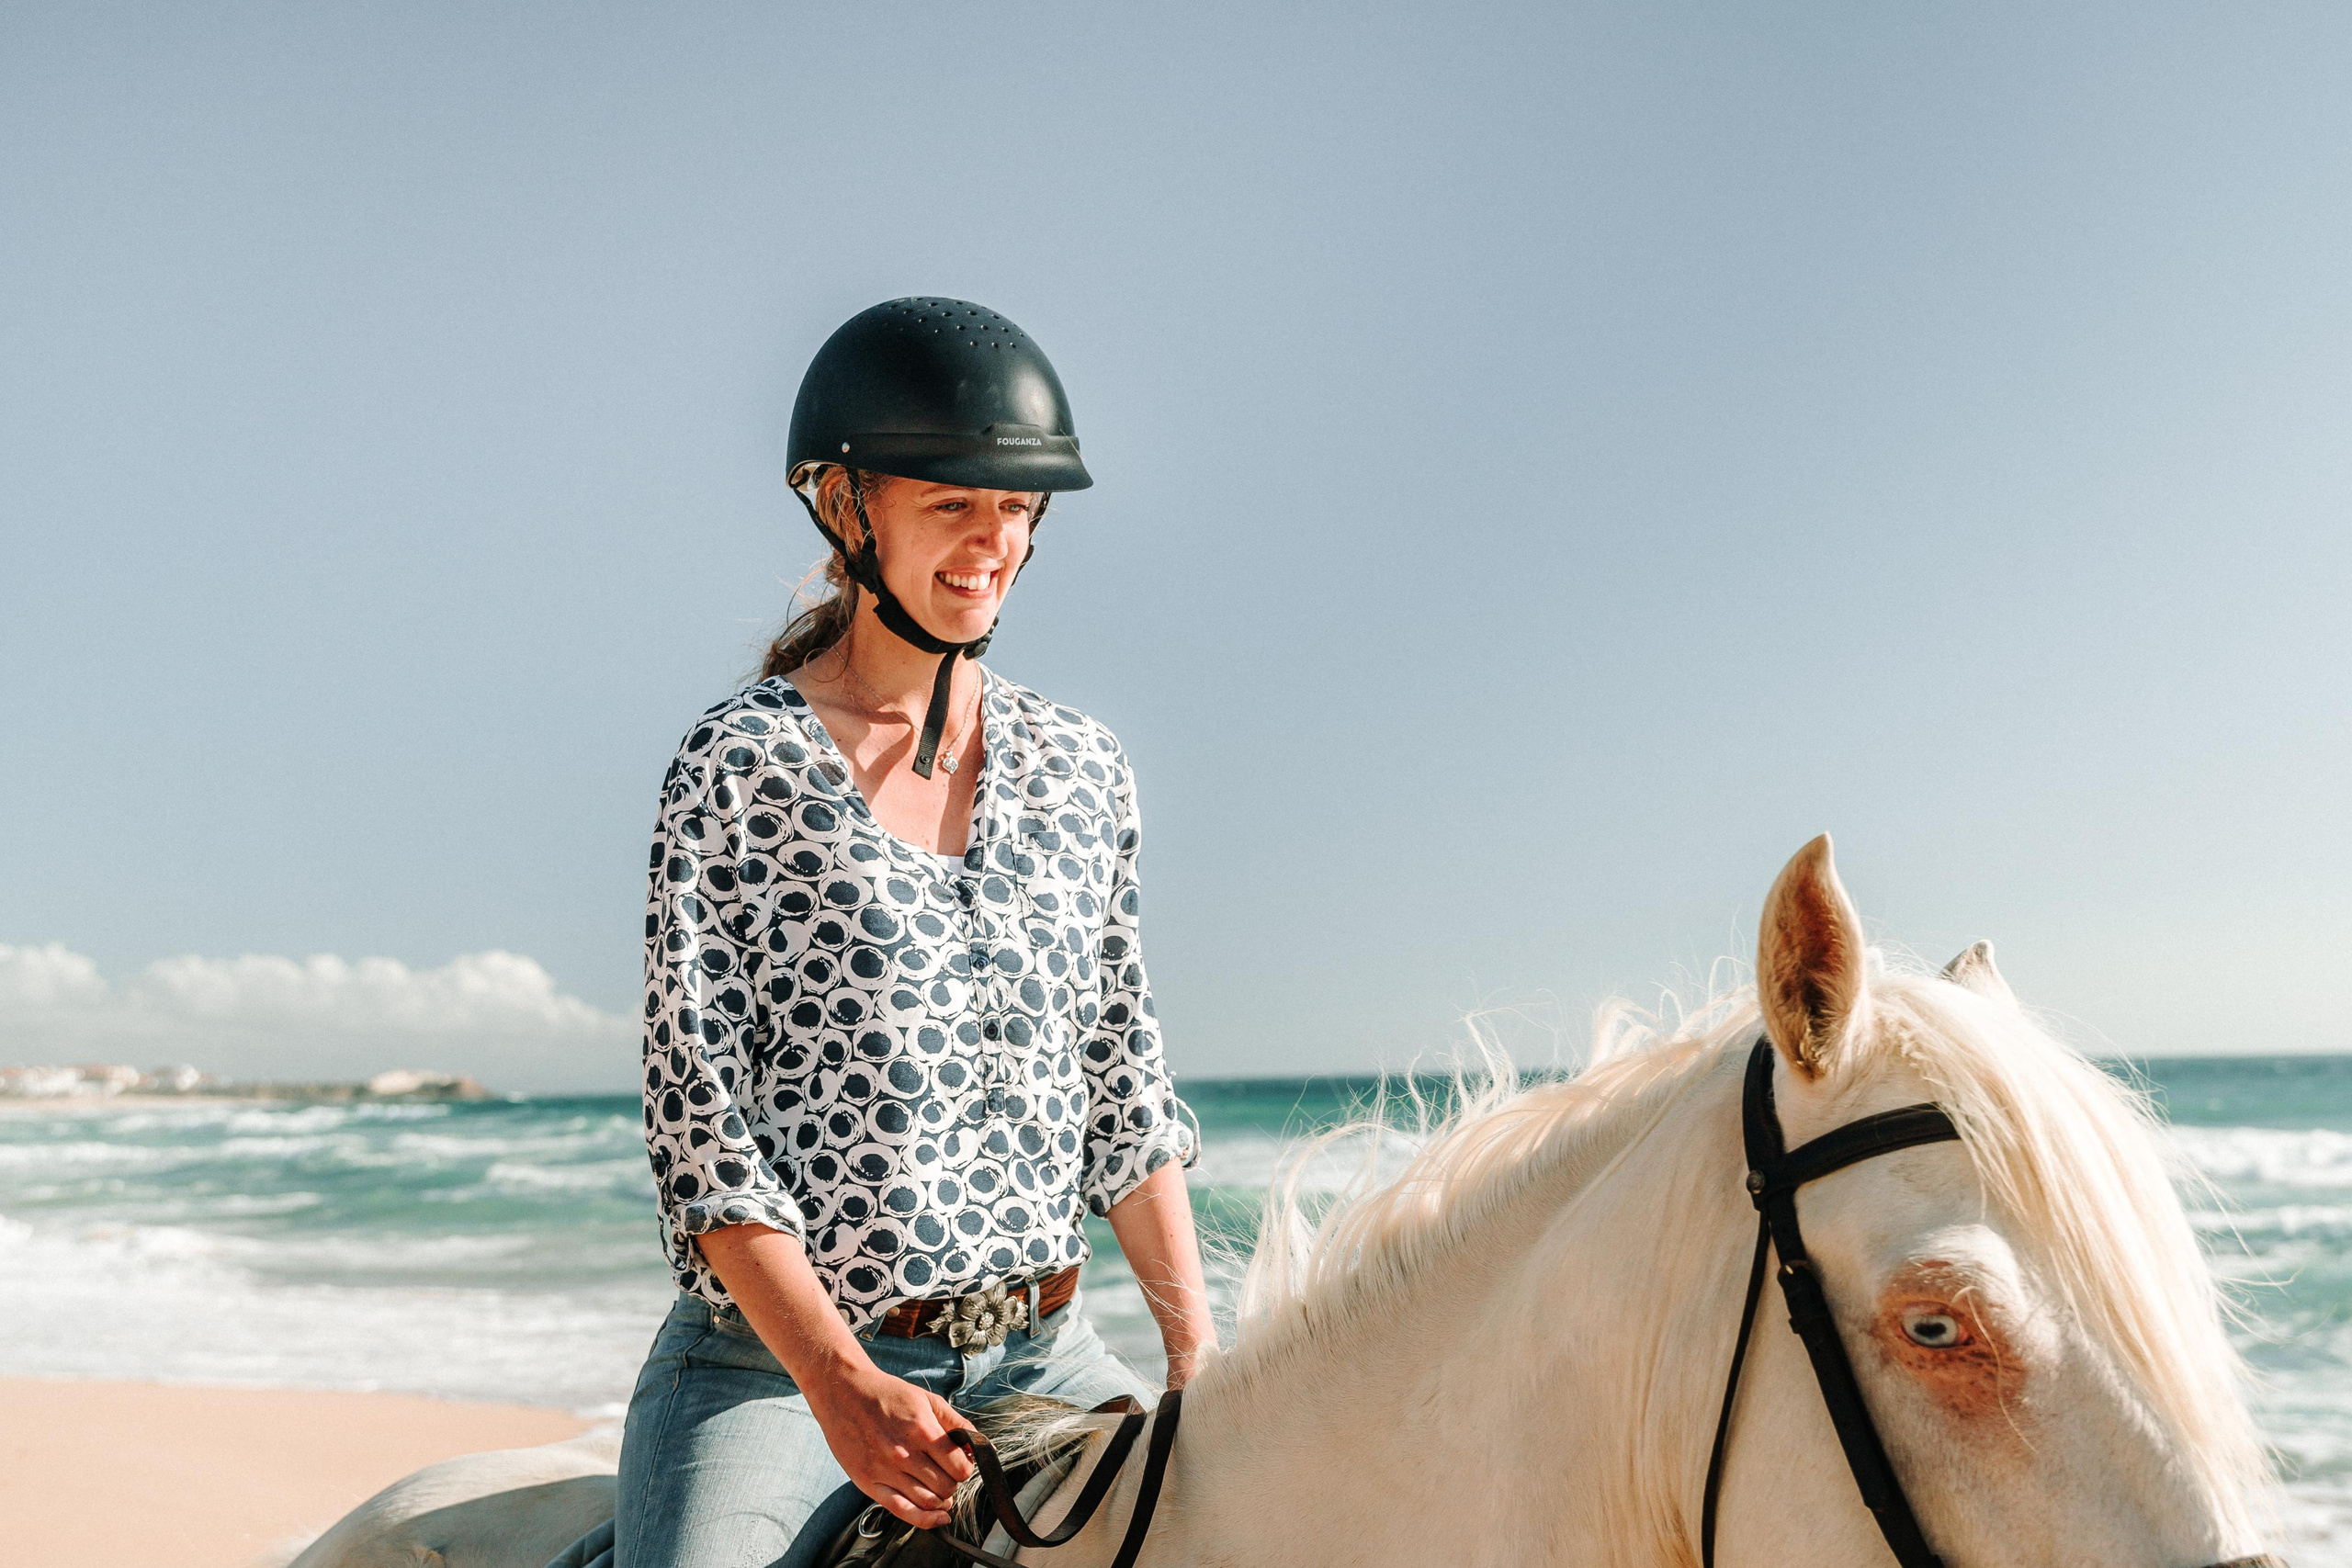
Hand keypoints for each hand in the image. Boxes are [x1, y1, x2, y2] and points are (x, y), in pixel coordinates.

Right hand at [803, 1361, 977, 1529]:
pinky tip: (937, 1517)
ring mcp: (885, 1470)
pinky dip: (925, 1520)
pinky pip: (902, 1511)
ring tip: (940, 1490)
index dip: (966, 1468)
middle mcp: (904, 1453)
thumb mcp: (928, 1399)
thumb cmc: (887, 1395)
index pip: (959, 1466)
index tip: (961, 1464)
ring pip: (928, 1502)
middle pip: (945, 1487)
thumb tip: (976, 1445)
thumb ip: (956, 1423)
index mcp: (921, 1430)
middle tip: (947, 1474)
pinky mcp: (869, 1483)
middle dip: (953, 1483)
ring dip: (941, 1500)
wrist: (845, 1393)